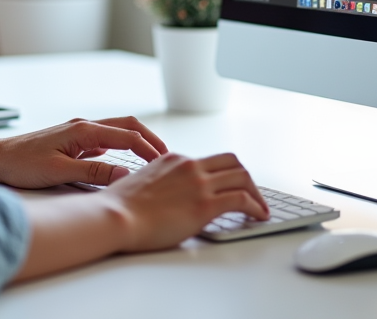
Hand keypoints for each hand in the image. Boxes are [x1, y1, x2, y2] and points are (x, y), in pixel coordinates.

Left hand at [0, 117, 168, 188]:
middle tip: (166, 157)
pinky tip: (124, 164)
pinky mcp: (73, 142)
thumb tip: (124, 178)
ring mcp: (79, 133)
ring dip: (136, 142)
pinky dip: (121, 149)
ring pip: (117, 132)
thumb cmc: (20, 164)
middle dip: (149, 140)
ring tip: (152, 160)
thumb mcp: (59, 172)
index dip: (148, 149)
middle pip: (128, 126)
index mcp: (83, 130)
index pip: (127, 136)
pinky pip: (105, 141)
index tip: (163, 162)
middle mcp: (84, 126)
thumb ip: (93, 174)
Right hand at [104, 152, 268, 251]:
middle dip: (245, 177)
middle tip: (252, 194)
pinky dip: (255, 206)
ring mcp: (199, 184)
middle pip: (232, 162)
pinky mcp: (205, 205)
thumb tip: (168, 195)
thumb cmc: (121, 208)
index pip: (209, 161)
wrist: (116, 216)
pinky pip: (242, 200)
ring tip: (260, 208)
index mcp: (175, 160)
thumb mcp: (142, 182)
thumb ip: (161, 183)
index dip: (225, 173)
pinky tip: (258, 216)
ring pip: (242, 177)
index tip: (231, 185)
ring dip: (256, 193)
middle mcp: (190, 166)